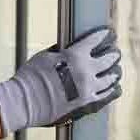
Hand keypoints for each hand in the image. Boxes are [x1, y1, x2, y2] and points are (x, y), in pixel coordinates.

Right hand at [0, 26, 122, 135]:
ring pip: (112, 78)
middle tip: (115, 51)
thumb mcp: (45, 56)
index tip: (110, 34)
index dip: (106, 35)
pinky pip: (108, 96)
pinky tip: (115, 86)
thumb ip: (63, 50)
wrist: (23, 103)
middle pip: (109, 58)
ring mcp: (88, 89)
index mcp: (75, 56)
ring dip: (115, 71)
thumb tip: (71, 47)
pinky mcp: (87, 105)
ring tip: (116, 69)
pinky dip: (113, 89)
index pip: (97, 40)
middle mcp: (86, 72)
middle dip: (113, 53)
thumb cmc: (30, 78)